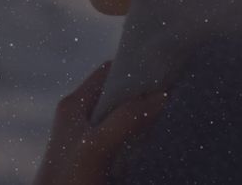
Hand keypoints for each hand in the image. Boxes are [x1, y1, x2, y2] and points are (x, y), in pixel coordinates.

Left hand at [33, 62, 167, 184]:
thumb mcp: (97, 144)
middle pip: (118, 94)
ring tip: (170, 114)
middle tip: (172, 94)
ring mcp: (89, 138)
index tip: (163, 69)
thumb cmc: (68, 178)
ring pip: (123, 117)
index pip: (109, 72)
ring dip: (143, 117)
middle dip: (143, 94)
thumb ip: (127, 119)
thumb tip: (162, 96)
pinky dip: (140, 138)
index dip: (134, 67)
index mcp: (74, 104)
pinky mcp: (98, 158)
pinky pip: (124, 139)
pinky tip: (156, 142)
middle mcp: (81, 117)